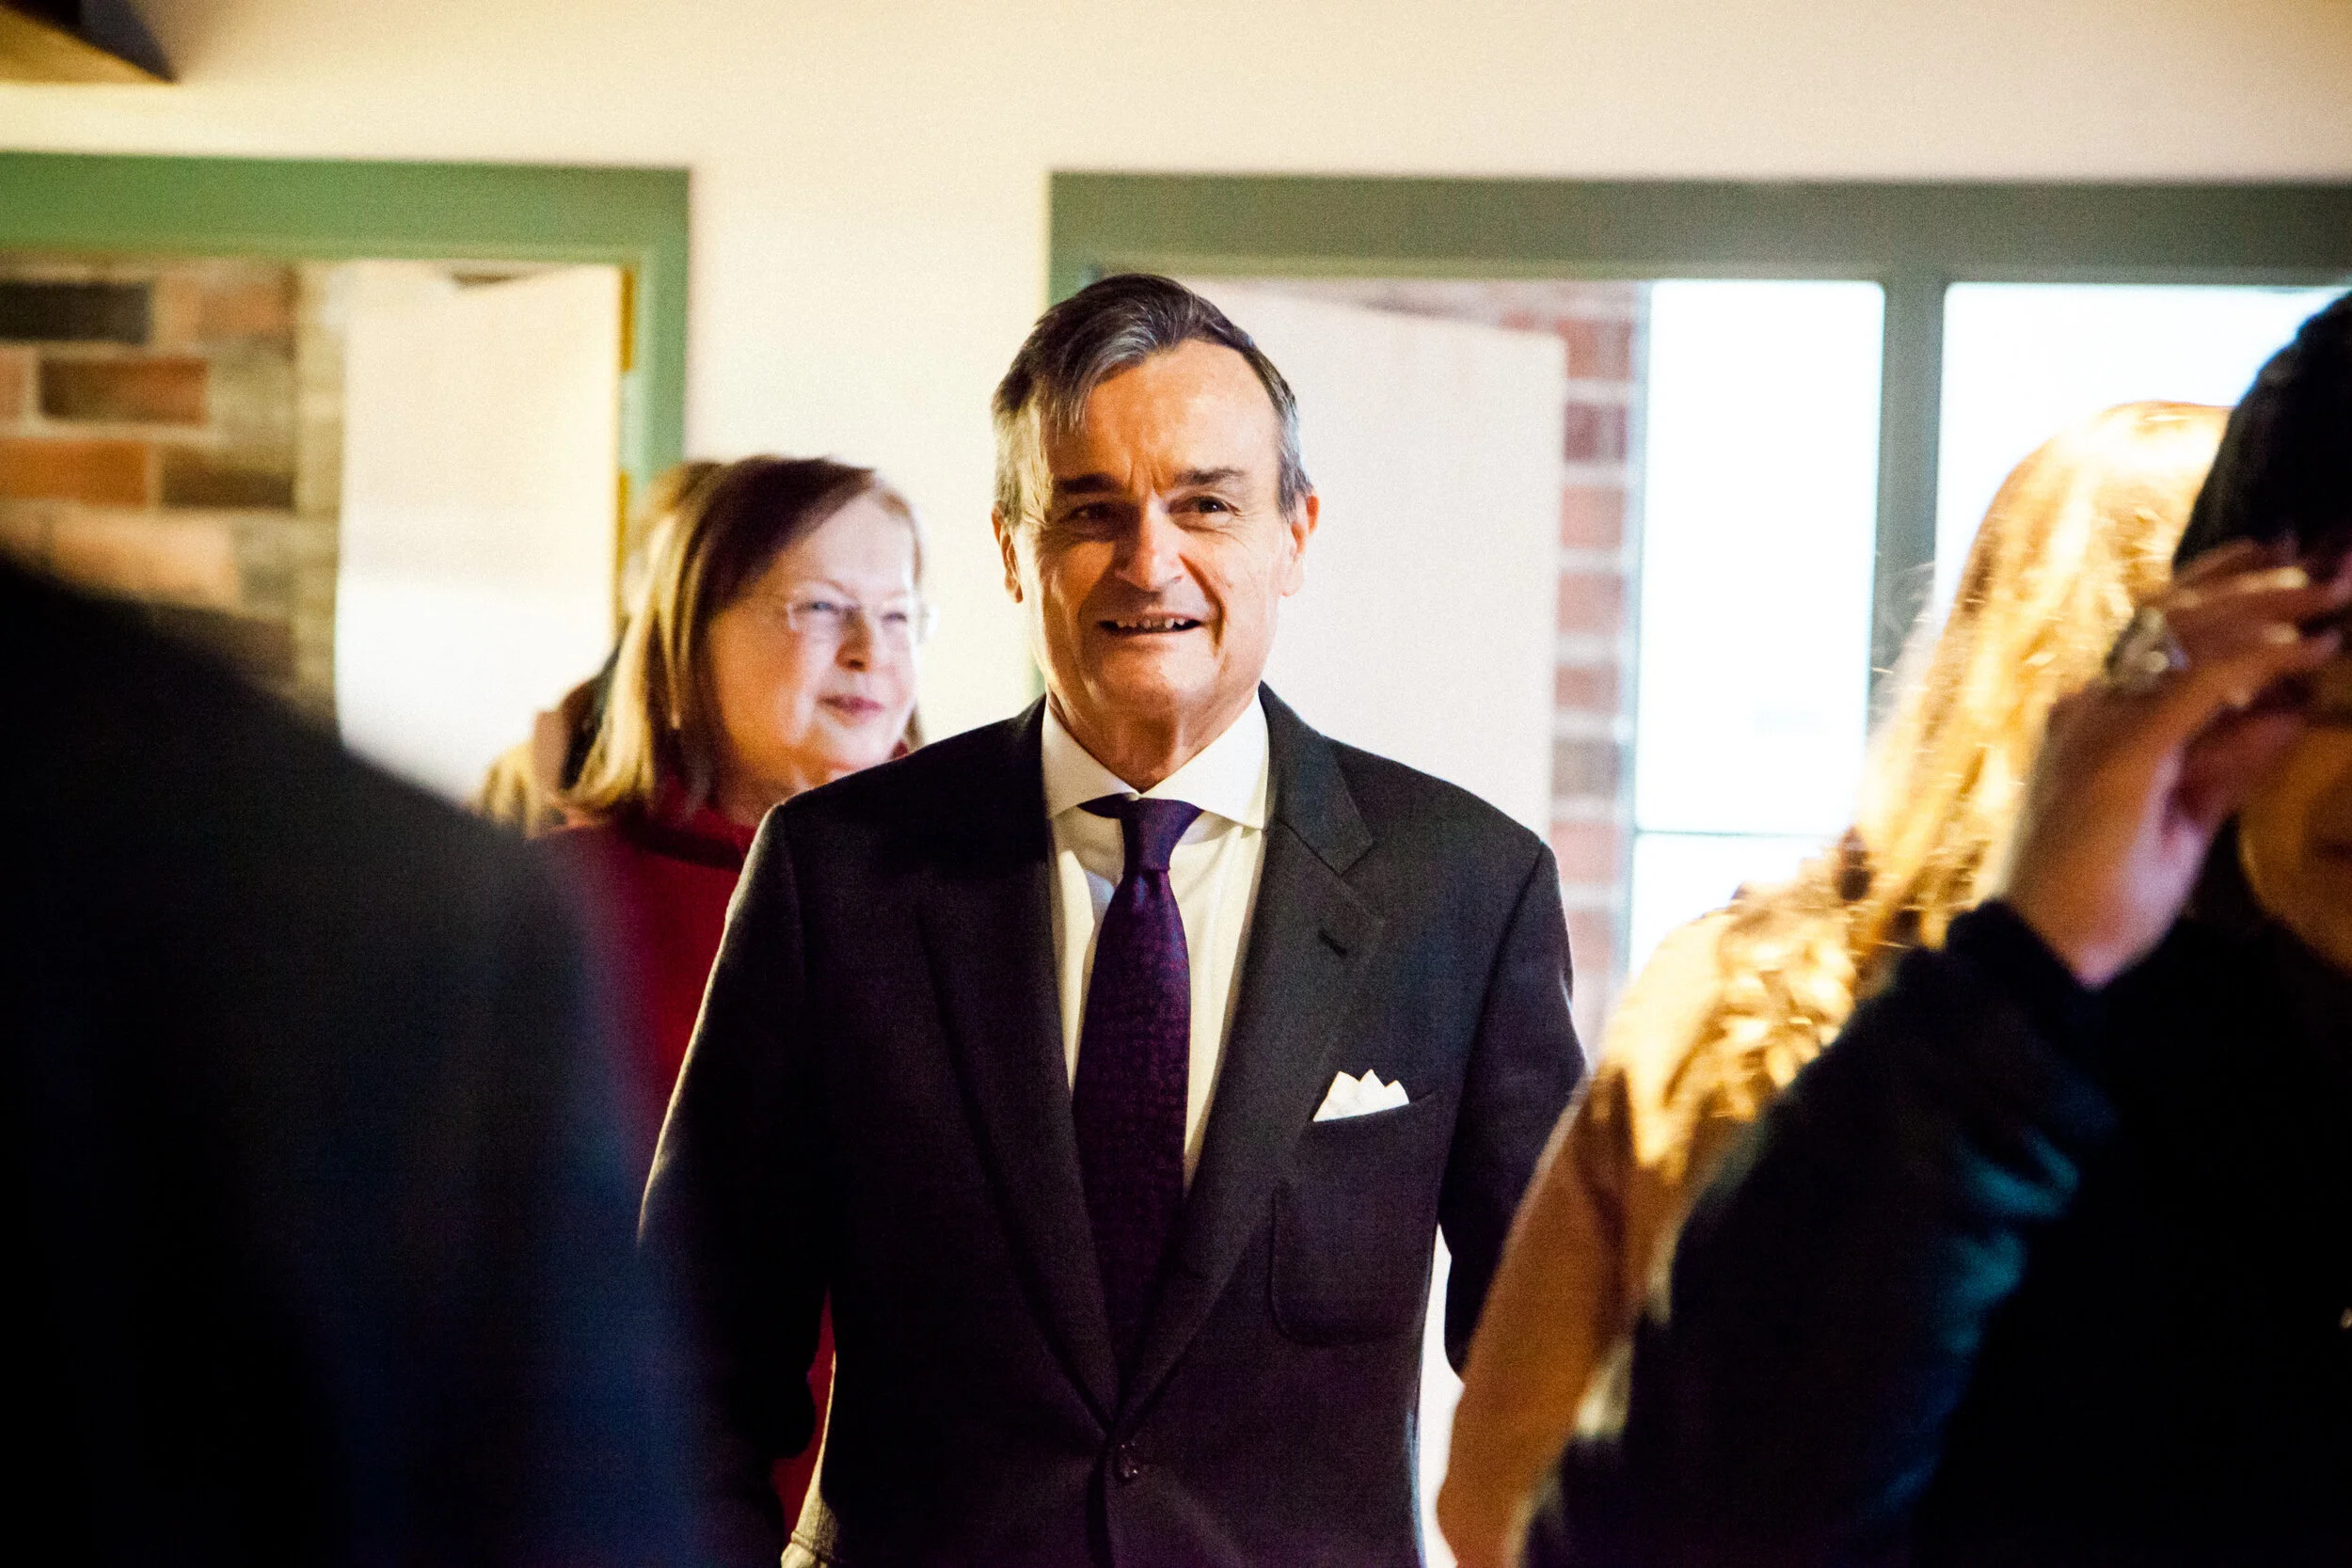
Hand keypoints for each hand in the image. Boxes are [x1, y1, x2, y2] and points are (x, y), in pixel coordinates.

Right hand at [1997, 552, 2351, 987]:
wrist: (2046, 948)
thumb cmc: (2101, 899)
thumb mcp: (2182, 827)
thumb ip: (2226, 768)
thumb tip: (2286, 716)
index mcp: (2093, 717)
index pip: (2157, 629)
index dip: (2223, 585)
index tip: (2281, 557)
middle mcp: (2090, 706)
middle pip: (2175, 614)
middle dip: (2259, 581)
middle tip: (2334, 567)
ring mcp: (2100, 724)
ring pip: (2189, 633)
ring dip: (2270, 608)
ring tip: (2333, 593)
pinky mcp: (2123, 753)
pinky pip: (2200, 685)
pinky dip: (2258, 662)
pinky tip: (2306, 650)